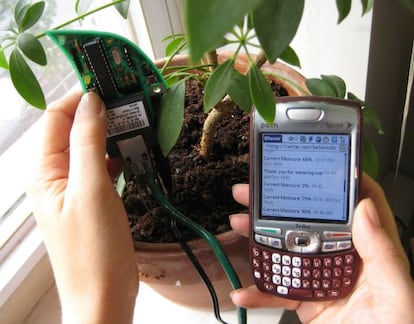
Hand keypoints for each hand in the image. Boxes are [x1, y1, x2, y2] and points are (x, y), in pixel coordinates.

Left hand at [27, 91, 138, 323]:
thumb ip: (87, 143)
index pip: (57, 119)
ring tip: (137, 122)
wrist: (104, 296)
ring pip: (91, 147)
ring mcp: (76, 188)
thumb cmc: (93, 250)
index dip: (80, 98)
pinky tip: (135, 151)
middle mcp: (57, 177)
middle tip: (131, 101)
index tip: (110, 84)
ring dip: (111, 133)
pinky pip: (103, 166)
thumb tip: (91, 102)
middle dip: (99, 113)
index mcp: (45, 172)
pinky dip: (118, 154)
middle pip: (74, 130)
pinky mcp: (95, 199)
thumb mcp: (91, 190)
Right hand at [230, 175, 413, 322]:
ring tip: (239, 224)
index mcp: (369, 251)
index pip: (355, 206)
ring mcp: (321, 278)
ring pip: (287, 249)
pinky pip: (278, 291)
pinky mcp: (307, 300)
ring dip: (259, 237)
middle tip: (253, 191)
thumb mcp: (397, 295)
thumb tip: (365, 210)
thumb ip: (384, 254)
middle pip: (308, 222)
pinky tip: (244, 290)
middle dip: (277, 203)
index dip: (338, 181)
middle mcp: (343, 259)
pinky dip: (258, 291)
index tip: (314, 164)